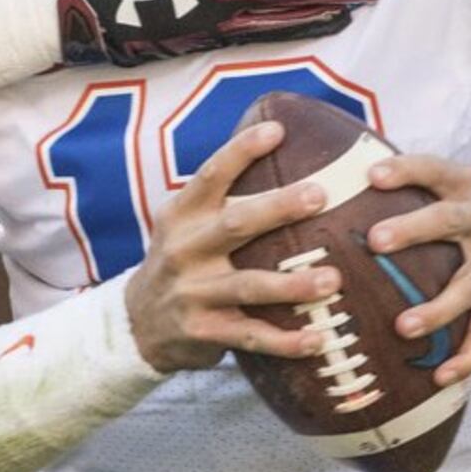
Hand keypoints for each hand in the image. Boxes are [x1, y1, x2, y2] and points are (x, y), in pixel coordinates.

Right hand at [120, 116, 344, 371]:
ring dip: (292, 284)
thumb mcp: (184, 226)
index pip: (210, 175)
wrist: (137, 324)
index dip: (241, 151)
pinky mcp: (204, 331)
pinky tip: (319, 339)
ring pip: (248, 285)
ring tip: (333, 278)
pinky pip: (251, 336)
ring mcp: (193, 293)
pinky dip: (286, 341)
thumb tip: (287, 157)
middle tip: (319, 195)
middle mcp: (183, 250)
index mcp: (180, 215)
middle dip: (278, 208)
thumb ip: (221, 201)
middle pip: (234, 224)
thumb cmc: (181, 263)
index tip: (277, 130)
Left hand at [365, 153, 470, 388]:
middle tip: (375, 241)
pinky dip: (466, 357)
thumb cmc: (470, 210)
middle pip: (451, 221)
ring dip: (438, 309)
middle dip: (414, 230)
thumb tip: (336, 181)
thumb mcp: (453, 185)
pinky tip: (440, 377)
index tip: (372, 175)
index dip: (407, 170)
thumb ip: (410, 184)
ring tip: (404, 327)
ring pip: (469, 287)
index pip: (436, 170)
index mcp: (467, 186)